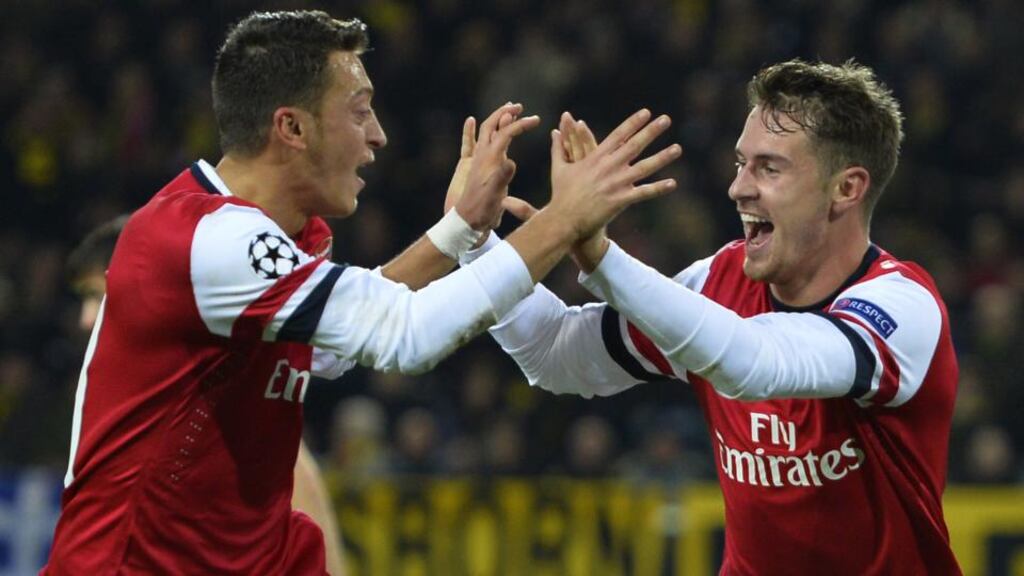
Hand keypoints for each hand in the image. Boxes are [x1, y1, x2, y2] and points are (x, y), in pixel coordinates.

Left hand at [448, 103, 539, 233]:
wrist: (467, 222)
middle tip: (519, 106)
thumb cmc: (481, 210)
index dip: (521, 124)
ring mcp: (479, 161)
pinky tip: (484, 129)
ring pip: (487, 132)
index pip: (505, 133)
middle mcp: (482, 156)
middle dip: (505, 113)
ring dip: (497, 119)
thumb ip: (502, 177)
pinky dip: (481, 132)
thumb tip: (511, 161)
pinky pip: (478, 143)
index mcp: (488, 159)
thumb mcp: (494, 195)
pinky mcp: (478, 168)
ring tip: (509, 112)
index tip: (537, 120)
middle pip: (491, 126)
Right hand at [547, 108, 680, 242]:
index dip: (633, 123)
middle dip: (651, 131)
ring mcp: (616, 183)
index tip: (646, 113)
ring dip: (663, 157)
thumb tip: (554, 132)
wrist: (564, 219)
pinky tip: (673, 183)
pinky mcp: (620, 200)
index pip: (618, 135)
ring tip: (678, 148)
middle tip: (666, 119)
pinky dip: (659, 188)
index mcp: (596, 157)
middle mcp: (609, 167)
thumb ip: (558, 148)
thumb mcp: (559, 168)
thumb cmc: (561, 195)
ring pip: (645, 167)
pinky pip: (644, 193)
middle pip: (635, 145)